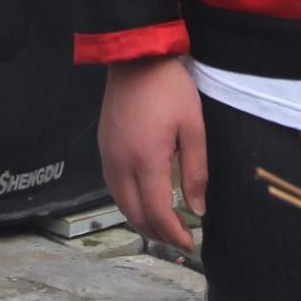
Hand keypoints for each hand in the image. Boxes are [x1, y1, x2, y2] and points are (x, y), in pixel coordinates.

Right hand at [98, 55, 206, 250]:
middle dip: (156, 234)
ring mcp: (107, 155)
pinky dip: (128, 203)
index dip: (173, 234)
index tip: (190, 244)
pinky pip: (112, 187)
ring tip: (163, 227)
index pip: (157, 212)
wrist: (135, 57)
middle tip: (178, 241)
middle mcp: (120, 163)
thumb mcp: (193, 127)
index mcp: (145, 160)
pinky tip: (143, 201)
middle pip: (134, 214)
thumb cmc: (169, 88)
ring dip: (141, 221)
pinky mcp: (103, 146)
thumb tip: (197, 209)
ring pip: (120, 203)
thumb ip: (196, 171)